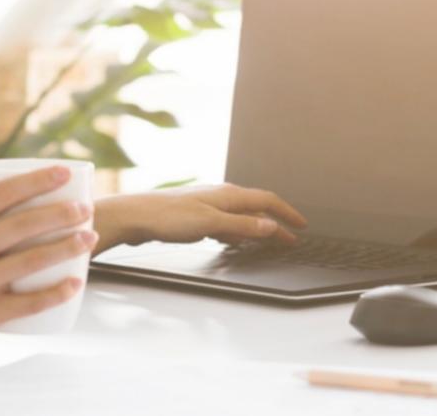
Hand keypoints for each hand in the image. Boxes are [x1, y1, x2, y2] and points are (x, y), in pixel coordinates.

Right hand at [0, 166, 96, 355]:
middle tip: (85, 209)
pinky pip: (27, 302)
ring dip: (66, 247)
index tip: (63, 174)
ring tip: (89, 237)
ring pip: (29, 261)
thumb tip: (17, 191)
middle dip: (61, 214)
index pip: (0, 194)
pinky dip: (55, 293)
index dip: (36, 182)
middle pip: (21, 225)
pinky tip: (74, 283)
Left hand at [115, 182, 308, 246]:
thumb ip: (241, 225)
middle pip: (256, 209)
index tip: (302, 226)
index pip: (267, 200)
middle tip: (291, 239)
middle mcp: (220, 196)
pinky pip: (226, 224)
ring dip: (257, 228)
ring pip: (241, 217)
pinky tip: (235, 241)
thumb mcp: (210, 223)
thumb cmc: (167, 217)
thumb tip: (271, 225)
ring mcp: (207, 205)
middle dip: (275, 223)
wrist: (135, 216)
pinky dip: (238, 233)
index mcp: (228, 195)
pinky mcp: (195, 217)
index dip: (287, 213)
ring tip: (270, 241)